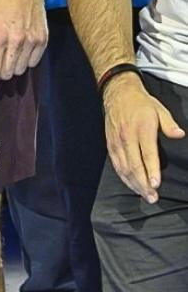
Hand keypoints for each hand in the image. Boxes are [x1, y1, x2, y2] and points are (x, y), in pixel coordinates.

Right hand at [103, 73, 184, 203]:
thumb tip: (179, 135)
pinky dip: (124, 177)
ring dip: (134, 184)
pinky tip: (131, 184)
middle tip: (152, 197)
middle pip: (134, 166)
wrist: (117, 94)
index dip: (151, 171)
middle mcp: (128, 137)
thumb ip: (169, 124)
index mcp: (142, 129)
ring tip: (144, 195)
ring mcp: (117, 142)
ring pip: (124, 168)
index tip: (156, 185)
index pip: (147, 154)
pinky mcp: (110, 145)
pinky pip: (116, 164)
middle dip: (143, 184)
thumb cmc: (141, 103)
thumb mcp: (159, 109)